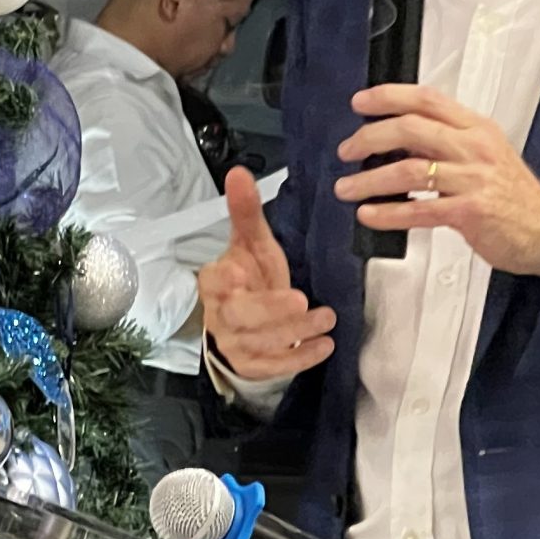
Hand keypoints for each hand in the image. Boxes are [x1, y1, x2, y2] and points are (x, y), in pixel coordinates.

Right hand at [198, 166, 335, 380]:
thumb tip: (238, 172)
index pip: (213, 282)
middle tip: (300, 299)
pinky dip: (299, 358)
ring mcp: (235, 343)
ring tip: (327, 318)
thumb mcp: (251, 245)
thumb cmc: (251, 279)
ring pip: (259, 342)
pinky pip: (273, 366)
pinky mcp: (252, 365)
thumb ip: (245, 212)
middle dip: (269, 309)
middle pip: (238, 316)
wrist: (247, 325)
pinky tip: (325, 346)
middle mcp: (221, 314)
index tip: (239, 273)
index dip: (224, 281)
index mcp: (216, 282)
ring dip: (295, 332)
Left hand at [335, 84, 539, 275]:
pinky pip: (418, 210)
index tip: (360, 102)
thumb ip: (446, 142)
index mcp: (476, 128)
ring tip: (346, 188)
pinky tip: (368, 214)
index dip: (388, 96)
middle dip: (369, 137)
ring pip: (408, 170)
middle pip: (411, 129)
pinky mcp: (470, 212)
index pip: (427, 99)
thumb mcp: (485, 154)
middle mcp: (474, 148)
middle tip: (347, 150)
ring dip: (369, 180)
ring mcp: (472, 179)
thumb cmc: (513, 196)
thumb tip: (396, 140)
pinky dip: (388, 213)